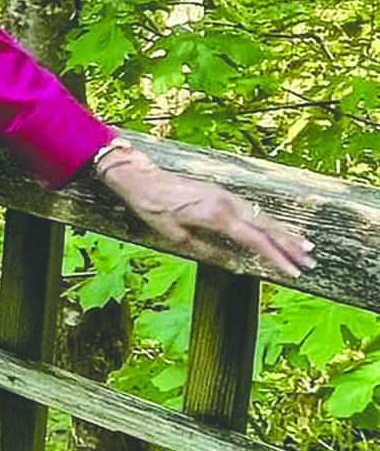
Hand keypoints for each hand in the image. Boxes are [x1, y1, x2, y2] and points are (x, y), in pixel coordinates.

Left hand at [97, 146, 314, 282]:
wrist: (140, 178)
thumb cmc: (154, 208)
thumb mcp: (175, 236)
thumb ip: (207, 250)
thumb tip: (233, 265)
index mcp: (216, 216)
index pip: (255, 241)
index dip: (276, 258)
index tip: (293, 272)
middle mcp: (226, 202)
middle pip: (265, 227)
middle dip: (289, 245)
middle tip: (310, 261)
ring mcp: (225, 195)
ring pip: (261, 216)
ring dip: (283, 232)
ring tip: (304, 246)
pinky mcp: (221, 192)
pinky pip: (250, 209)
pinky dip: (267, 221)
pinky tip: (276, 230)